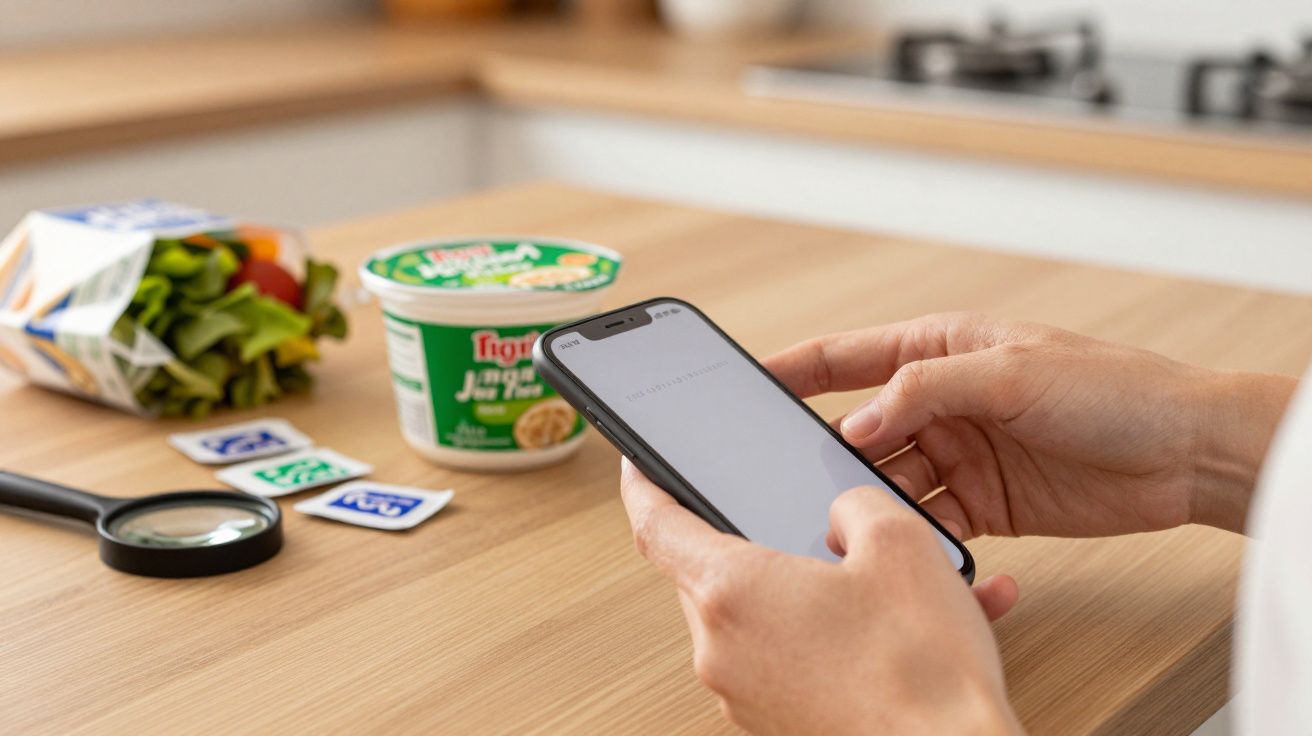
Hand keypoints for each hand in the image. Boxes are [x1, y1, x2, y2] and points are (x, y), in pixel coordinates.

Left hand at [621, 460, 1021, 735]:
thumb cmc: (923, 673)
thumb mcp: (900, 544)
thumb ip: (855, 503)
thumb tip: (842, 514)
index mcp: (732, 592)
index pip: (656, 526)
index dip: (645, 486)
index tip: (640, 466)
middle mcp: (723, 649)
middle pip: (710, 572)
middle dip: (753, 541)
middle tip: (798, 522)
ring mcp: (745, 694)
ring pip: (757, 617)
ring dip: (804, 591)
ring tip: (879, 584)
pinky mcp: (776, 723)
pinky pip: (787, 659)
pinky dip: (827, 636)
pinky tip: (892, 630)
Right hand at [764, 312, 1296, 536]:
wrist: (1185, 452)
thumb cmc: (1112, 389)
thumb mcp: (1010, 372)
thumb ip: (924, 392)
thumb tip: (854, 424)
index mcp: (940, 350)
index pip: (846, 357)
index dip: (792, 370)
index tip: (743, 385)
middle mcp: (941, 401)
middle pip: (858, 427)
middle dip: (823, 452)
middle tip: (787, 478)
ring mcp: (960, 454)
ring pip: (886, 480)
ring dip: (866, 500)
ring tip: (843, 520)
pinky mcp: (983, 503)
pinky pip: (926, 519)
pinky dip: (909, 533)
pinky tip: (897, 543)